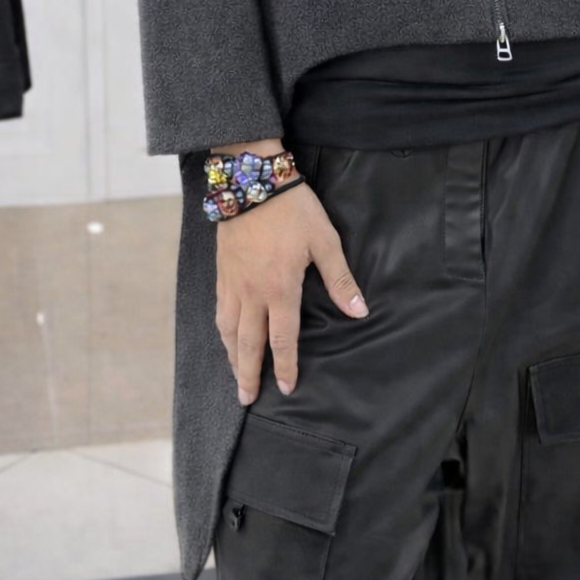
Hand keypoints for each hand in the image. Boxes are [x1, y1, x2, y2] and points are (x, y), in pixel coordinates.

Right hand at [214, 176, 368, 404]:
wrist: (252, 180)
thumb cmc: (293, 209)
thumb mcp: (324, 241)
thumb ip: (340, 279)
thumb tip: (359, 311)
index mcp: (280, 289)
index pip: (282, 339)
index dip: (286, 366)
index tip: (288, 387)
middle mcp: (252, 293)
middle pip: (248, 344)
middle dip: (249, 374)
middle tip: (247, 399)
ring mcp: (232, 283)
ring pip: (228, 330)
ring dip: (232, 357)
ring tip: (236, 376)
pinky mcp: (222, 272)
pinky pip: (219, 310)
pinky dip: (222, 331)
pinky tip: (225, 337)